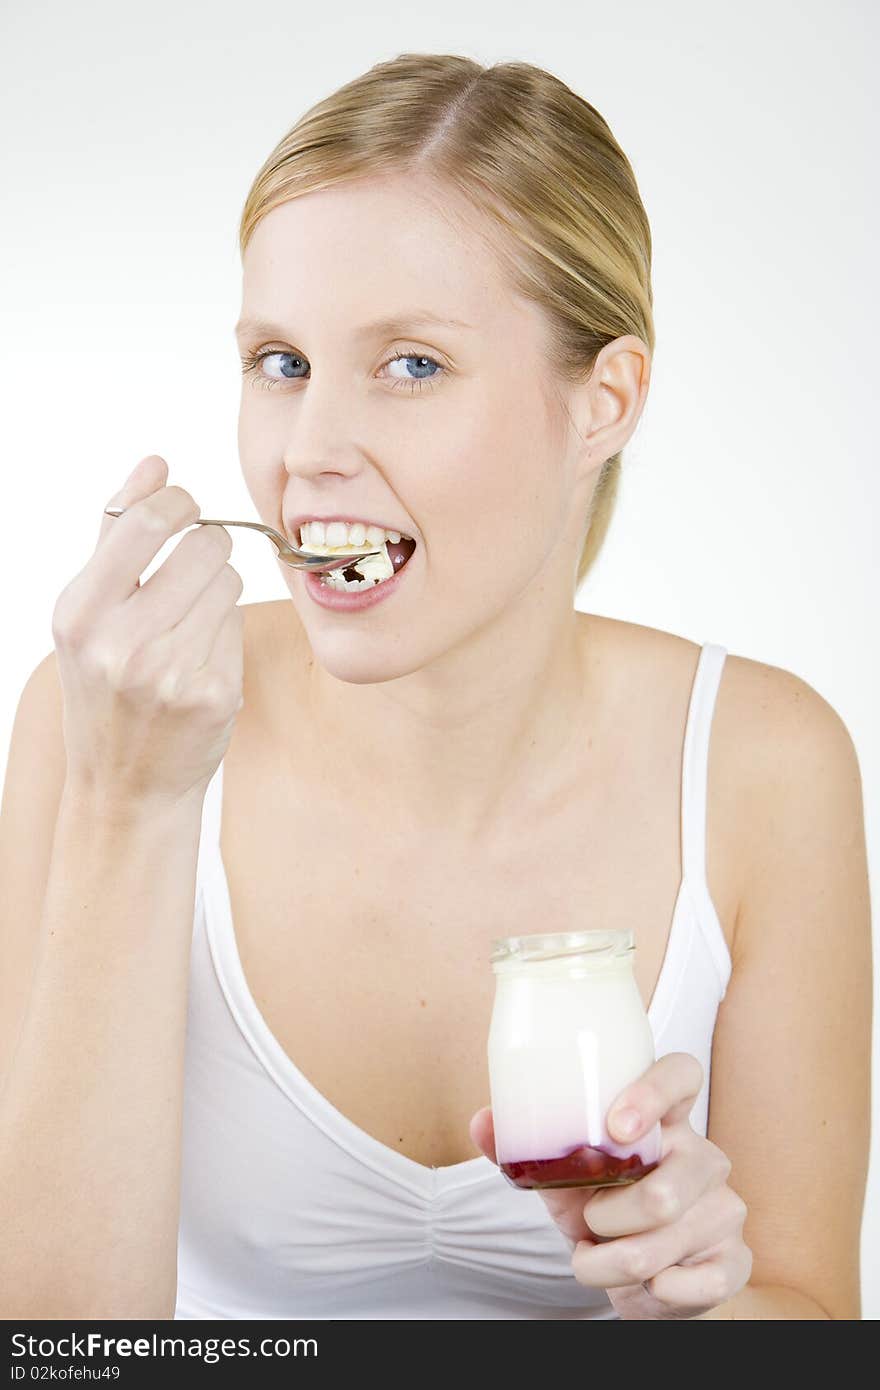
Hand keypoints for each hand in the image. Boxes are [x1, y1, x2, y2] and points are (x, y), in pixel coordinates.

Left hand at [470, 1052, 751, 1318]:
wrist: (648, 1279)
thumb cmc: (604, 1212)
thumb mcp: (565, 1182)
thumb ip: (528, 1151)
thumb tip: (483, 1120)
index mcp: (665, 1121)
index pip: (682, 1074)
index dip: (654, 1091)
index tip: (615, 1124)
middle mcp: (703, 1156)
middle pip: (669, 1187)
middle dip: (610, 1220)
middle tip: (591, 1222)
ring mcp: (725, 1208)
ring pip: (666, 1240)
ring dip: (613, 1264)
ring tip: (599, 1259)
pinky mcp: (736, 1259)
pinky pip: (700, 1282)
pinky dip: (653, 1295)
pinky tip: (647, 1287)